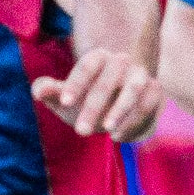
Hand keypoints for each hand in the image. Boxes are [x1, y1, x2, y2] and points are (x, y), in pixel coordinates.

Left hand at [32, 49, 163, 141]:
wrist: (116, 115)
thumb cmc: (84, 102)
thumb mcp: (64, 98)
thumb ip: (49, 91)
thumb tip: (38, 91)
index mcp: (97, 58)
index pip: (86, 66)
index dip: (76, 83)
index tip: (64, 102)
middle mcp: (121, 62)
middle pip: (108, 80)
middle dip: (94, 106)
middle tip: (80, 131)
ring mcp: (141, 75)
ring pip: (133, 89)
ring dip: (120, 110)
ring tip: (106, 131)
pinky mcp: (155, 91)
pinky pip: (148, 104)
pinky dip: (134, 121)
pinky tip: (117, 136)